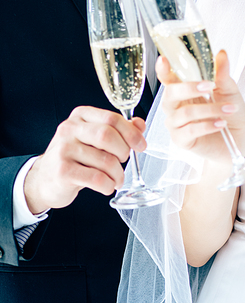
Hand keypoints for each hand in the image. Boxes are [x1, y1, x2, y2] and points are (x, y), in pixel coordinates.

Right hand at [24, 107, 145, 213]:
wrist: (45, 179)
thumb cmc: (74, 156)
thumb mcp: (94, 138)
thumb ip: (118, 129)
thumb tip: (140, 124)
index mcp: (80, 116)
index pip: (112, 118)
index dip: (131, 133)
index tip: (141, 145)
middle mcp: (69, 129)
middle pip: (107, 136)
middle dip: (123, 152)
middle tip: (123, 162)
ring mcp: (64, 150)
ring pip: (105, 160)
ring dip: (117, 174)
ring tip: (116, 179)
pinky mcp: (63, 171)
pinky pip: (96, 178)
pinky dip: (108, 185)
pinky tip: (107, 187)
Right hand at [157, 50, 244, 168]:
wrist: (236, 141)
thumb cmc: (229, 115)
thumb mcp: (229, 91)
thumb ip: (222, 74)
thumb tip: (221, 53)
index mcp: (184, 91)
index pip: (168, 79)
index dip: (163, 70)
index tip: (164, 60)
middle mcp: (175, 107)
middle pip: (170, 94)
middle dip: (189, 88)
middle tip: (209, 85)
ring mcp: (176, 125)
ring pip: (184, 113)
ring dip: (209, 110)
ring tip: (228, 109)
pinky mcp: (182, 141)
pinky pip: (189, 131)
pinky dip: (207, 125)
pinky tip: (221, 123)